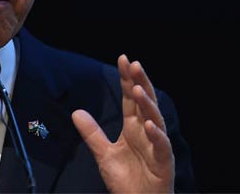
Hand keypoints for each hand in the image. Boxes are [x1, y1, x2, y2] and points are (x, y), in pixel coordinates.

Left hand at [72, 55, 174, 192]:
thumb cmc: (126, 180)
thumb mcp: (103, 153)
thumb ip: (92, 133)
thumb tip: (76, 112)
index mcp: (133, 127)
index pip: (130, 98)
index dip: (127, 79)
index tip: (123, 59)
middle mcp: (147, 132)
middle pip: (145, 102)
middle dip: (140, 82)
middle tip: (133, 64)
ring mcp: (156, 146)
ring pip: (155, 120)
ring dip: (147, 104)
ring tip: (138, 89)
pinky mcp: (163, 163)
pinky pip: (161, 146)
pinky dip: (156, 135)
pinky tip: (149, 123)